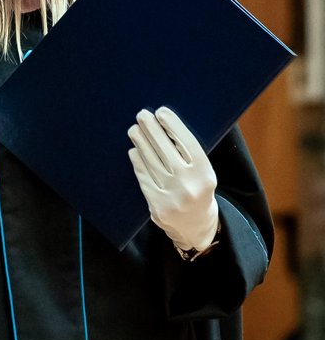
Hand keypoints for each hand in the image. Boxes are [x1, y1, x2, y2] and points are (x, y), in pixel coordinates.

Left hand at [127, 107, 218, 251]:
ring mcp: (171, 196)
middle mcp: (189, 185)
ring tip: (134, 129)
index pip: (187, 143)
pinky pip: (143, 176)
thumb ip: (187, 154)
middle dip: (151, 129)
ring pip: (151, 161)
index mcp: (205, 174)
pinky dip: (138, 161)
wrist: (197, 226)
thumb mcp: (202, 173)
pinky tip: (134, 150)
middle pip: (165, 149)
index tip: (161, 112)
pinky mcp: (156, 204)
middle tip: (141, 115)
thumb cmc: (198, 190)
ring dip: (140, 142)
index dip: (173, 125)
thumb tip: (164, 125)